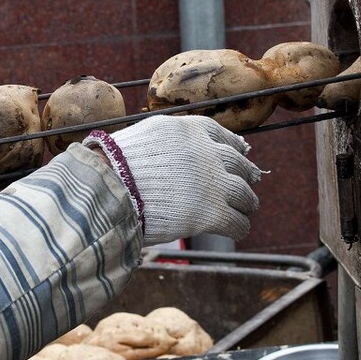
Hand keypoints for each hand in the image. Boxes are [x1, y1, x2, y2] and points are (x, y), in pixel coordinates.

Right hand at [83, 115, 261, 246]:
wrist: (109, 188)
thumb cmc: (116, 163)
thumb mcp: (147, 134)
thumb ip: (169, 138)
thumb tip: (173, 146)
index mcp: (191, 130)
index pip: (222, 135)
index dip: (234, 146)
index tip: (241, 152)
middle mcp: (207, 153)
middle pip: (239, 164)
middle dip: (246, 173)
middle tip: (251, 180)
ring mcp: (212, 184)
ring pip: (244, 194)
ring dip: (247, 202)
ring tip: (247, 207)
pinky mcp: (212, 213)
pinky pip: (238, 222)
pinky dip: (239, 226)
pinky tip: (236, 228)